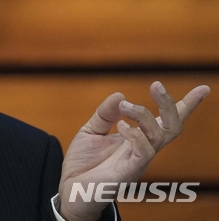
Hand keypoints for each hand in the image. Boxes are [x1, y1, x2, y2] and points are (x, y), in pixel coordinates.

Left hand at [57, 82, 209, 220]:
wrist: (70, 187)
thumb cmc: (84, 162)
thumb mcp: (92, 130)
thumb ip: (106, 114)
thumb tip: (121, 94)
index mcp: (138, 138)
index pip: (167, 120)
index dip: (186, 105)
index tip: (203, 88)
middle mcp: (144, 149)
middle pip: (172, 126)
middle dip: (170, 104)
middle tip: (156, 85)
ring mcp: (139, 161)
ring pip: (160, 135)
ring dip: (144, 114)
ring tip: (125, 106)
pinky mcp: (130, 171)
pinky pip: (144, 152)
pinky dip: (136, 134)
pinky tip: (122, 126)